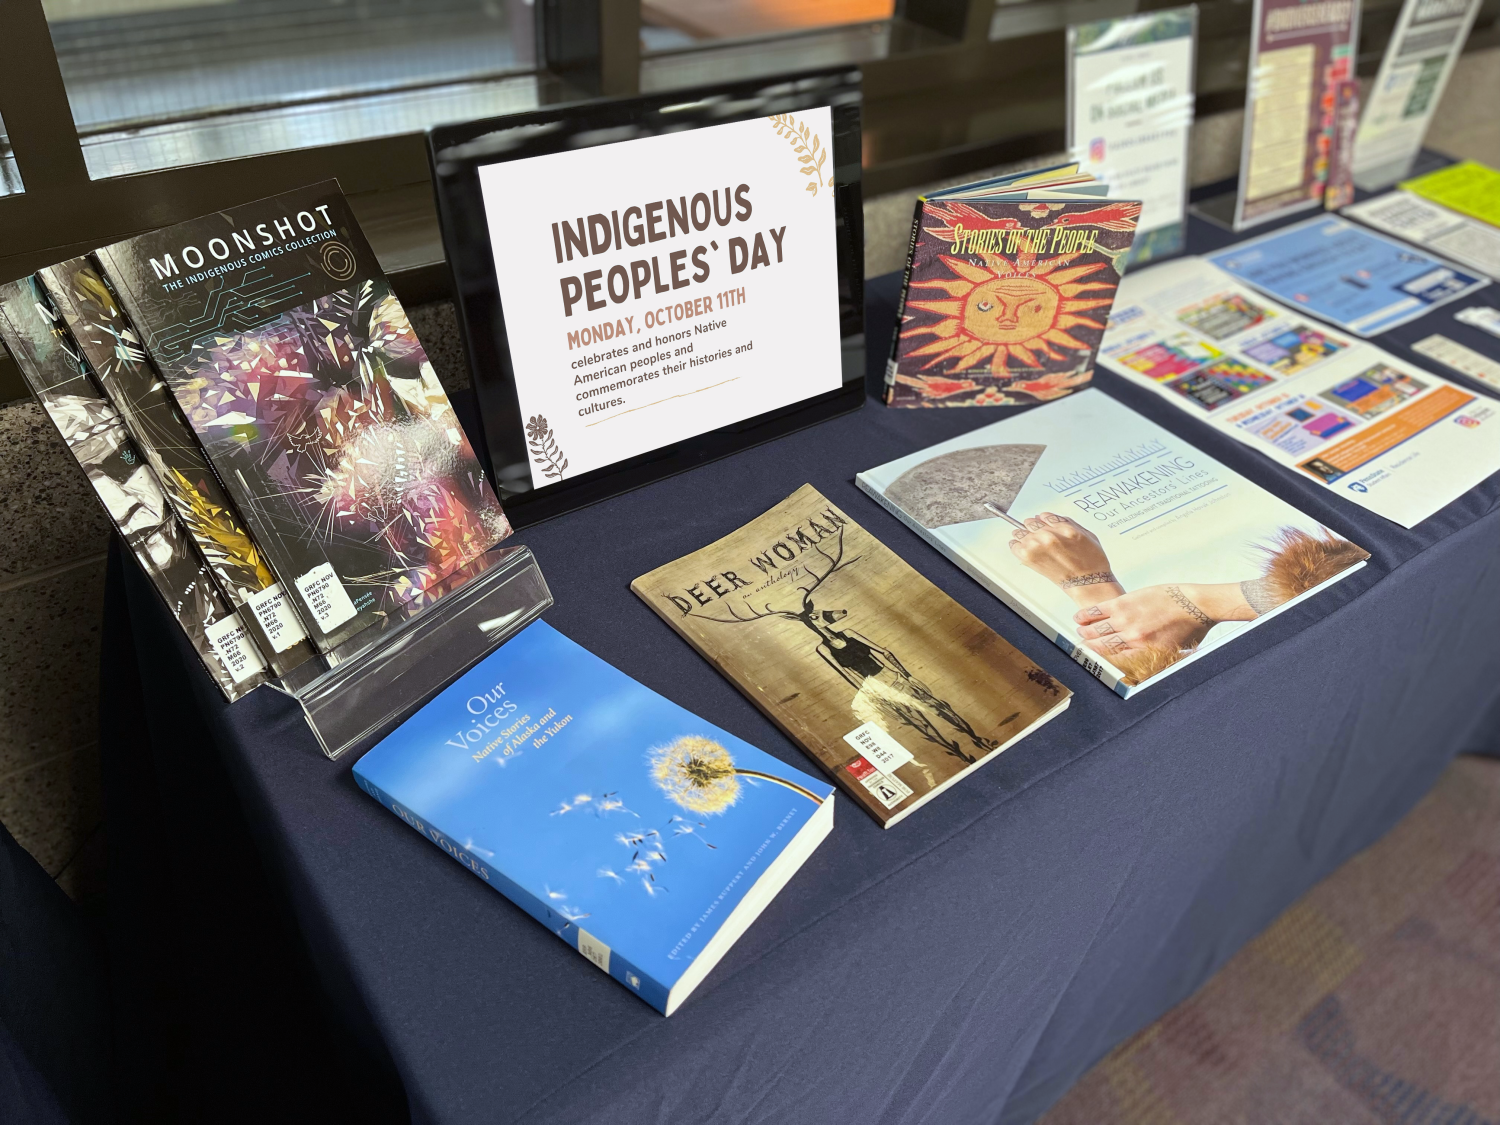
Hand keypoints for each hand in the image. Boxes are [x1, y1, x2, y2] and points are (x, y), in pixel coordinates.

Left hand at [1009, 513, 1122, 603]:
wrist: (1088, 583)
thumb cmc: (1091, 562)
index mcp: (1065, 529)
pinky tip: (1024, 548)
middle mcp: (1050, 536)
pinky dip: (1017, 545)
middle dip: (1034, 527)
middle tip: (1037, 534)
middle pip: (1030, 522)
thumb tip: (1048, 517)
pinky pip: (1014, 545)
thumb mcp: (1087, 535)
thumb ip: (1067, 523)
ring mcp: (1037, 547)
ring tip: (1030, 542)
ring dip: (1024, 535)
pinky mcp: (1029, 558)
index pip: (1045, 515)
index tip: (1043, 524)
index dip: (1044, 520)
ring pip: (1020, 532)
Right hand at [1073, 582, 1255, 659]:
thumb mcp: (1172, 652)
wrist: (1198, 604)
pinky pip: (1100, 610)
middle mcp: (1132, 638)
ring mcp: (1127, 619)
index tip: (1091, 656)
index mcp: (1143, 652)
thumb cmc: (1189, 628)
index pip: (1113, 659)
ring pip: (1097, 628)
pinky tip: (1079, 617)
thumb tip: (1142, 673)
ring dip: (1085, 631)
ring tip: (1079, 630)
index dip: (1099, 658)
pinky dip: (1087, 614)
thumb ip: (1154, 660)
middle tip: (1081, 643)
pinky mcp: (1125, 602)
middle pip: (1101, 645)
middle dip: (1089, 645)